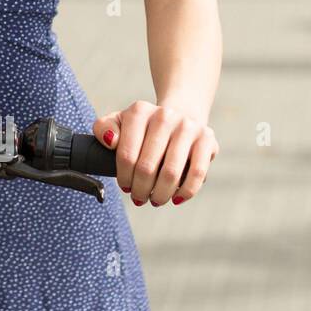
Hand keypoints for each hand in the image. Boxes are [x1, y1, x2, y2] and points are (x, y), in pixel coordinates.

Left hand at [92, 101, 217, 206]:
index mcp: (139, 111)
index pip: (126, 154)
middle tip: (138, 197)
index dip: (123, 176)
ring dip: (161, 193)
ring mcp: (188, 127)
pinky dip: (186, 191)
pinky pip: (197, 172)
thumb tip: (111, 141)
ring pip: (171, 172)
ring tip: (155, 200)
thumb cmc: (143, 128)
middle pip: (147, 166)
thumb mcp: (119, 122)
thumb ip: (104, 128)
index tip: (124, 186)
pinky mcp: (207, 140)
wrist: (179, 118)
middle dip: (140, 188)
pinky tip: (177, 198)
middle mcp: (164, 115)